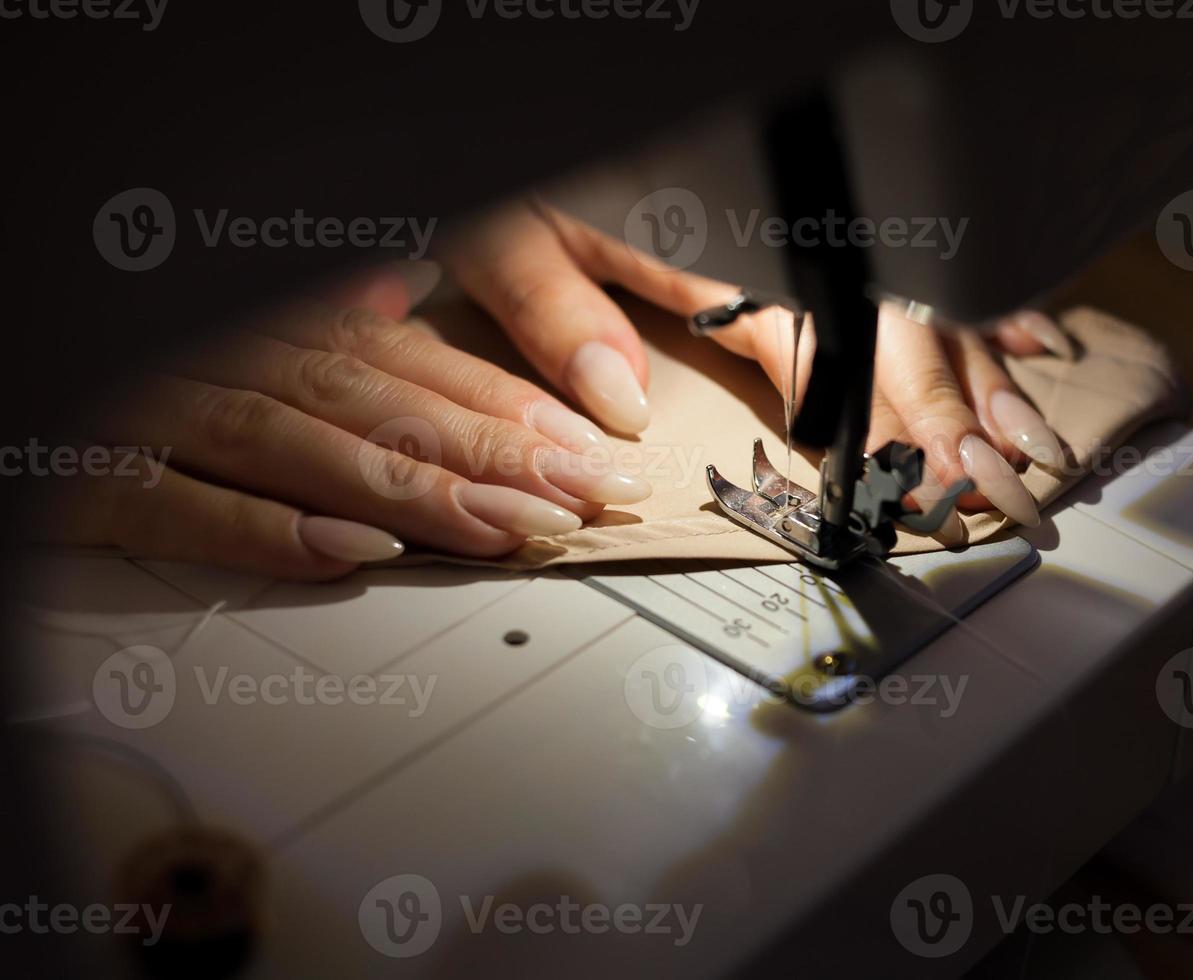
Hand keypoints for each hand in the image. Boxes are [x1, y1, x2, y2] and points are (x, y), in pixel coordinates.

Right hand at [43, 263, 650, 579]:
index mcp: (277, 325)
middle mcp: (231, 358)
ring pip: (306, 447)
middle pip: (382, 405)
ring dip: (414, 494)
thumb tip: (392, 292)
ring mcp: (163, 412)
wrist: (24, 356)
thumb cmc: (139, 356)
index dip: (510, 413)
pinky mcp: (93, 474)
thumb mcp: (230, 322)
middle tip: (581, 499)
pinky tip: (350, 555)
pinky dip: (267, 527)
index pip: (416, 367)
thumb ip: (318, 318)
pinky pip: (185, 502)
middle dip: (494, 455)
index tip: (590, 457)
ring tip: (506, 530)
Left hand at [455, 201, 1071, 527]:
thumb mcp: (512, 225)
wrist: (546, 83)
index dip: (887, 412)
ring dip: (978, 369)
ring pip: (919, 298)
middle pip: (895, 324)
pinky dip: (971, 313)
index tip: (932, 470)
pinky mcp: (813, 221)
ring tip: (1024, 431)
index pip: (825, 343)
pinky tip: (1022, 340)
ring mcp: (807, 225)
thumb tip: (618, 402)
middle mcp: (777, 233)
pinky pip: (913, 269)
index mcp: (715, 242)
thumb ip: (557, 312)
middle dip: (956, 405)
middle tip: (1004, 475)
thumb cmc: (533, 149)